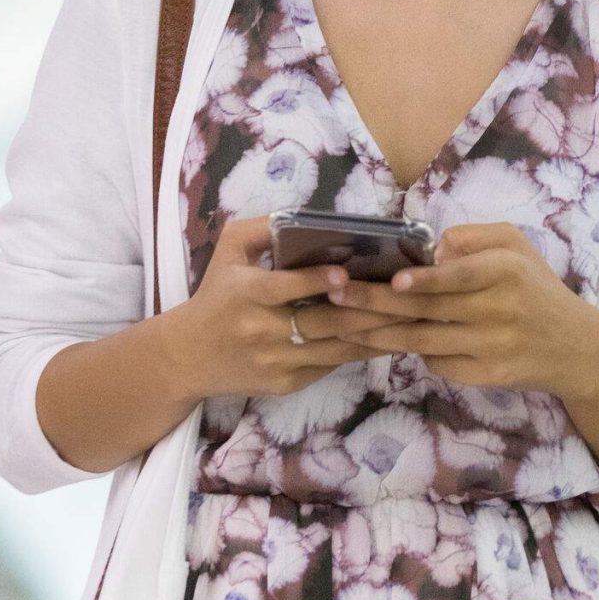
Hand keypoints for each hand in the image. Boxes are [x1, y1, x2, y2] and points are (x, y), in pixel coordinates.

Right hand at [163, 218, 391, 401]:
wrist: (187, 357)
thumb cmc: (215, 296)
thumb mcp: (227, 251)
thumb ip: (261, 228)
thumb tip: (304, 216)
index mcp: (247, 295)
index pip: (284, 288)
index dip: (315, 281)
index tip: (345, 274)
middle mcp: (262, 331)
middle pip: (323, 323)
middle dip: (368, 310)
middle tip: (405, 296)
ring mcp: (277, 362)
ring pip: (335, 349)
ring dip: (375, 335)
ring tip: (411, 318)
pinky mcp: (286, 384)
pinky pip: (329, 366)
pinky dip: (359, 352)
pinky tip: (388, 338)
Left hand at [331, 223, 598, 397]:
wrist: (574, 348)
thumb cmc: (535, 288)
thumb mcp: (516, 247)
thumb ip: (474, 237)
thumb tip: (431, 249)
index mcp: (505, 272)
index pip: (460, 276)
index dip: (426, 280)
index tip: (394, 280)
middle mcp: (498, 310)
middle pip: (429, 309)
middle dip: (377, 302)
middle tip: (336, 294)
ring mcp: (491, 347)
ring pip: (424, 340)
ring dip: (379, 333)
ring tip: (342, 323)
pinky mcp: (486, 376)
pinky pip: (438, 362)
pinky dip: (412, 351)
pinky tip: (384, 341)